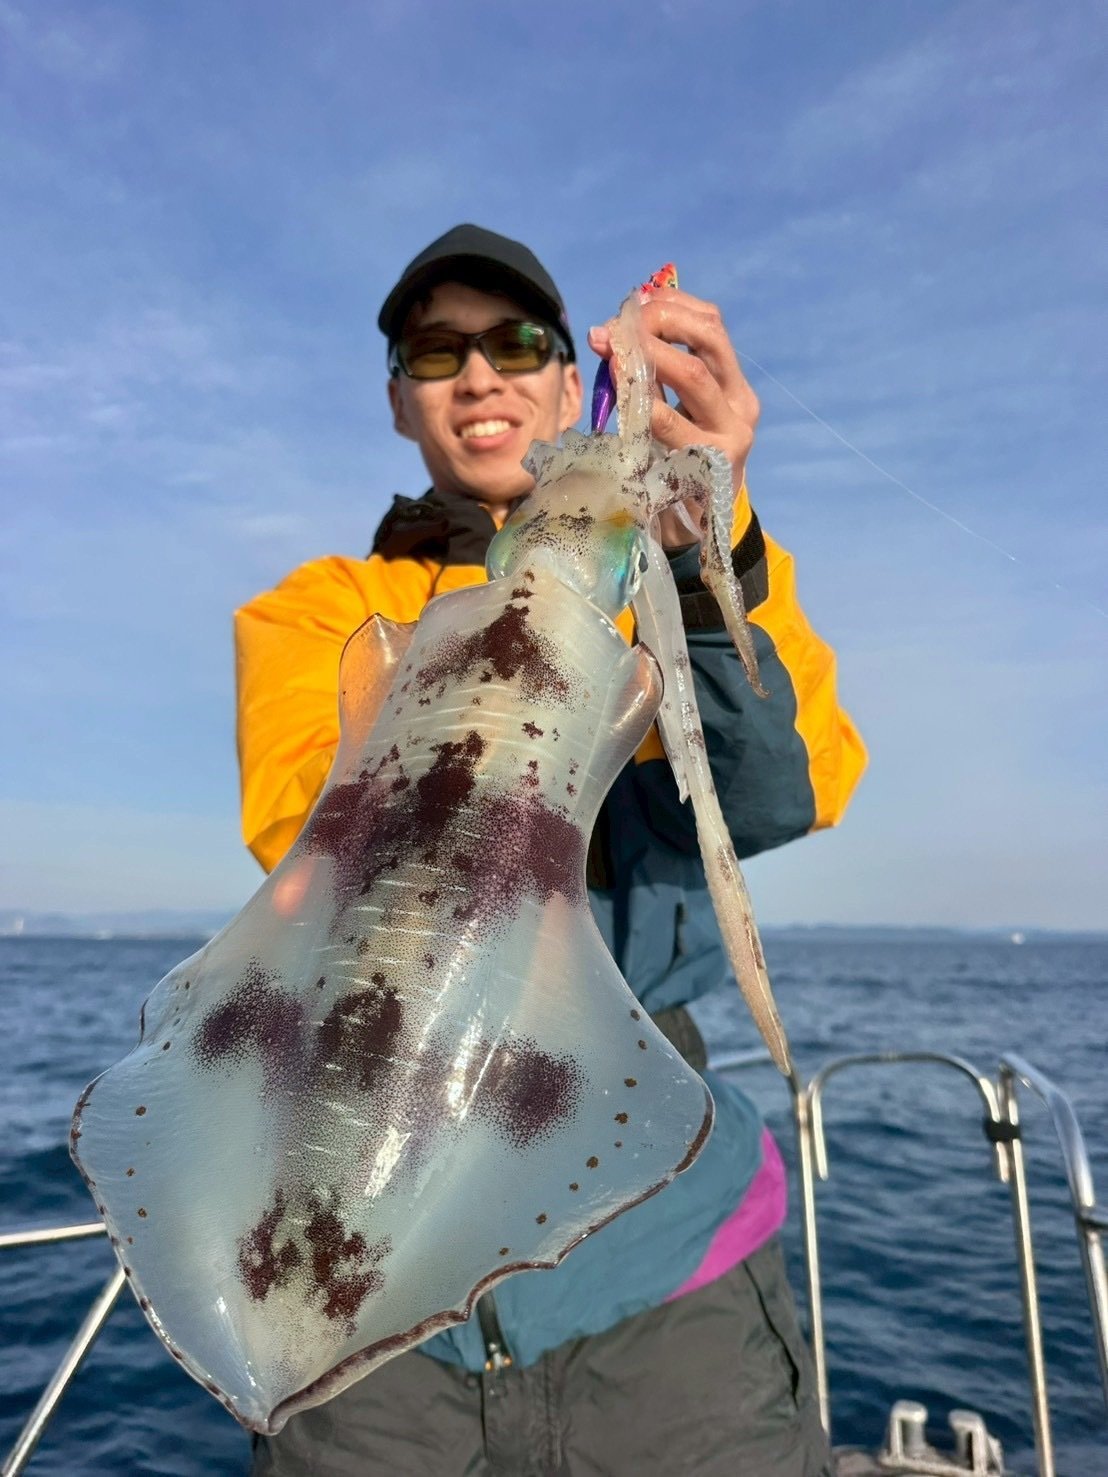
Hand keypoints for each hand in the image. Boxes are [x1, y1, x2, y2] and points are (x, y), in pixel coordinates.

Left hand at [587, 290, 758, 547]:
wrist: (696, 530)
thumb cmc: (677, 465)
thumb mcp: (673, 415)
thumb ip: (651, 378)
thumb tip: (606, 332)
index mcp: (735, 386)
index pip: (712, 325)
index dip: (672, 304)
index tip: (634, 302)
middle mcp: (740, 406)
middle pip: (708, 341)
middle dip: (660, 323)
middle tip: (619, 326)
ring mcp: (729, 437)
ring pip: (694, 376)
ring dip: (648, 356)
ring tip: (612, 352)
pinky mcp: (709, 466)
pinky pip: (671, 426)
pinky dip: (642, 404)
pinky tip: (620, 395)